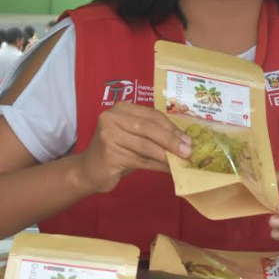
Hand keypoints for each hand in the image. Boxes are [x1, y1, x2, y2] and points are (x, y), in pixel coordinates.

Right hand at [74, 102, 191, 194]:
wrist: (90, 170)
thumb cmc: (117, 151)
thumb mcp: (134, 137)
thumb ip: (154, 134)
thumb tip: (184, 141)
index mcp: (121, 108)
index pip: (152, 115)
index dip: (172, 127)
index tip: (188, 139)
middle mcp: (112, 118)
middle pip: (149, 128)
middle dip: (171, 140)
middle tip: (188, 151)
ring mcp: (108, 135)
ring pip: (146, 145)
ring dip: (166, 155)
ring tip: (181, 161)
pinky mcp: (109, 154)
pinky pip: (140, 160)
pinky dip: (157, 165)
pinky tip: (169, 170)